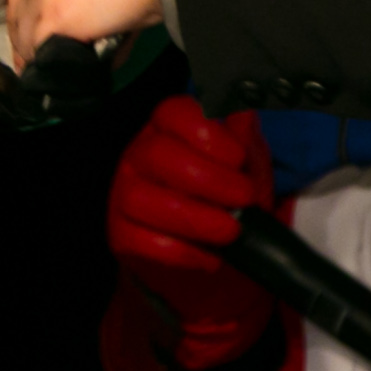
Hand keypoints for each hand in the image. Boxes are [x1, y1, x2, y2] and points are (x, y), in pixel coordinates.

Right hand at [107, 98, 277, 362]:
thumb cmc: (229, 202)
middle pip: (158, 153)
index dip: (206, 132)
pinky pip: (141, 241)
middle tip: (244, 198)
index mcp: (170, 129)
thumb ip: (247, 143)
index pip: (173, 111)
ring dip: (195, 217)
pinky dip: (182, 252)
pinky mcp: (122, 236)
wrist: (215, 258)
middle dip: (208, 178)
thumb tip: (246, 113)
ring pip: (141, 198)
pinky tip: (208, 256)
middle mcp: (140, 155)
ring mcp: (125, 195)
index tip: (238, 158)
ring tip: (231, 231)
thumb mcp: (248, 170)